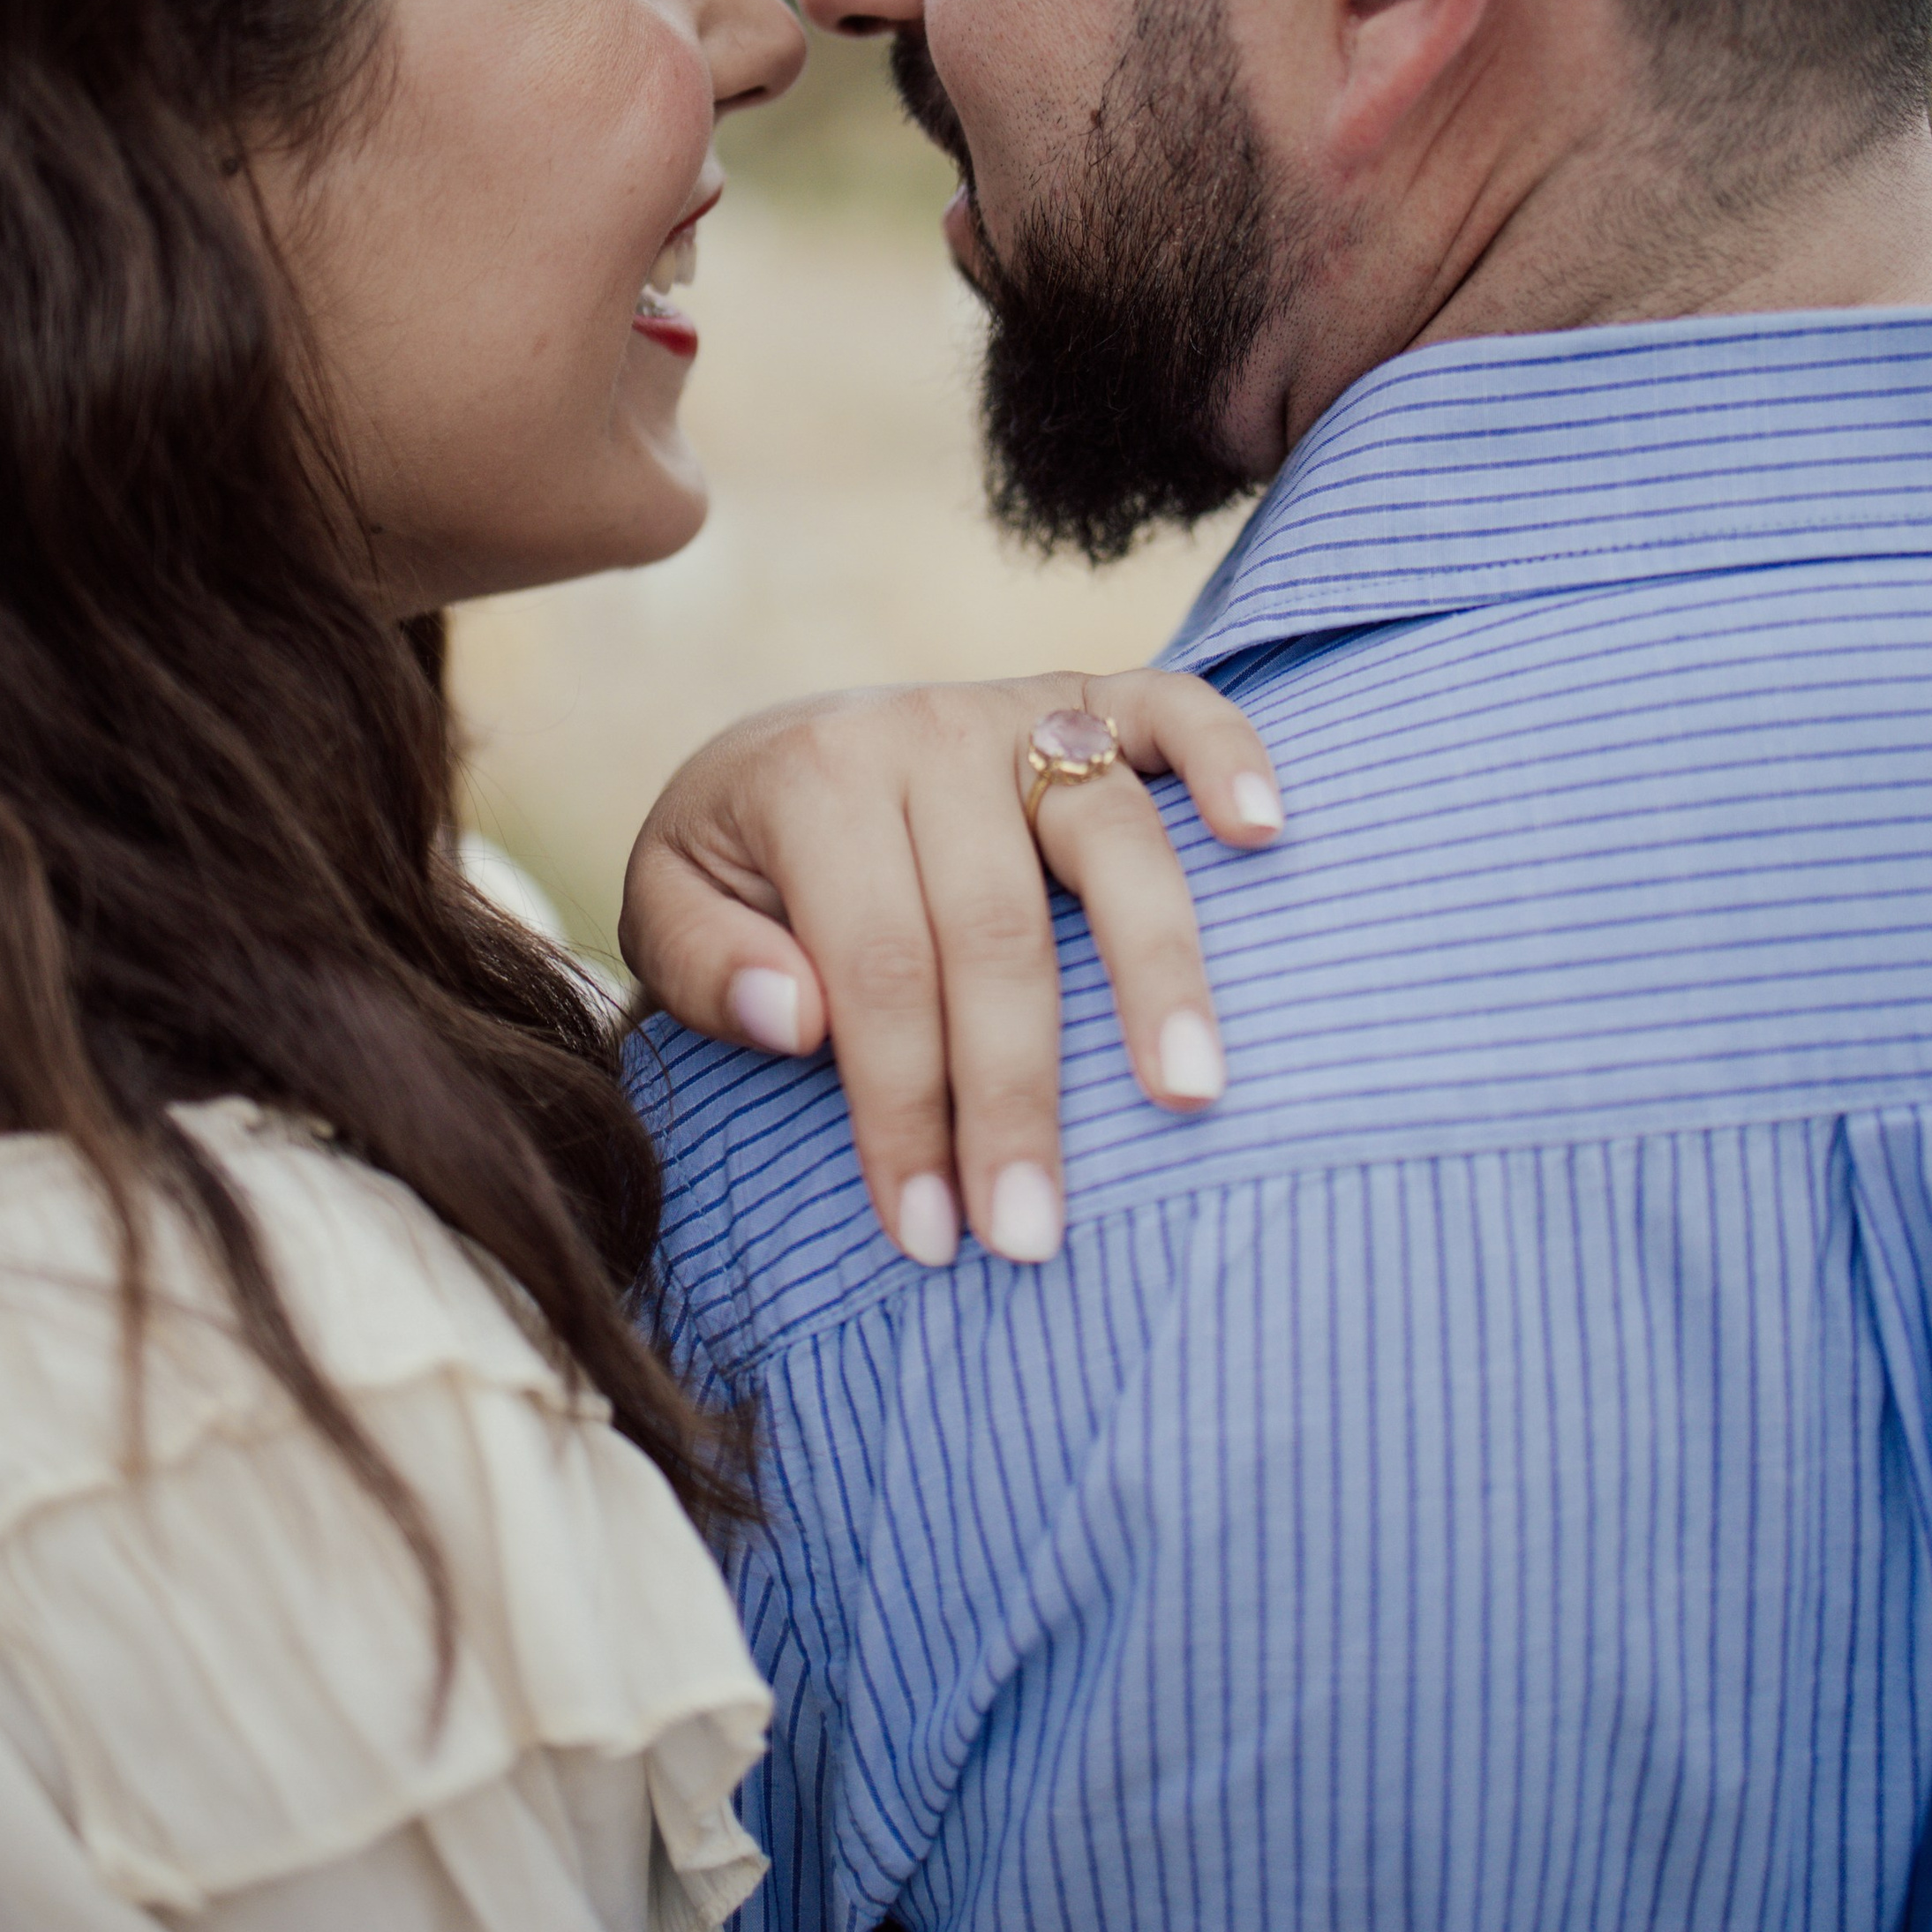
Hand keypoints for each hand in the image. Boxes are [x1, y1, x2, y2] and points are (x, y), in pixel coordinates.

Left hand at [619, 670, 1283, 1269]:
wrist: (775, 751)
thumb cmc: (735, 865)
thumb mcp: (666, 907)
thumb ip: (704, 965)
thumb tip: (800, 1019)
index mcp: (813, 781)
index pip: (877, 968)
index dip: (906, 1108)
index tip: (931, 1235)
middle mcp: (923, 731)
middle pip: (996, 929)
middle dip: (1015, 1095)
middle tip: (1034, 1233)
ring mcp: (1015, 709)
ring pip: (1108, 837)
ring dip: (1156, 970)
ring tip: (1190, 1094)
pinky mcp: (1088, 696)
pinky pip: (1175, 705)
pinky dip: (1229, 754)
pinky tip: (1266, 833)